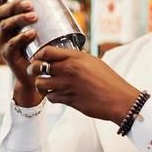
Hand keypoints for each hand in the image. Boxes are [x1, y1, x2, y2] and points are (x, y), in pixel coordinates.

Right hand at [0, 0, 41, 106]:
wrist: (37, 70)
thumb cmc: (38, 41)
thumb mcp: (40, 20)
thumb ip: (45, 2)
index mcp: (4, 18)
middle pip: (0, 12)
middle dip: (14, 5)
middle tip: (30, 4)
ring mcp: (1, 42)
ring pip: (4, 26)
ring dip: (19, 19)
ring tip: (34, 17)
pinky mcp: (8, 55)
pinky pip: (11, 44)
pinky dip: (21, 37)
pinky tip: (32, 33)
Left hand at [28, 45, 142, 124]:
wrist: (119, 99)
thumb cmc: (109, 80)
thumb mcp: (93, 62)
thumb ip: (78, 58)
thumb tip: (66, 55)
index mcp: (75, 57)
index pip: (47, 51)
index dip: (38, 54)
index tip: (37, 58)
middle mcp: (69, 69)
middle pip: (38, 67)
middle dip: (33, 70)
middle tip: (34, 72)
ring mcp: (68, 86)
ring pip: (41, 84)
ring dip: (40, 85)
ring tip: (44, 84)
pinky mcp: (69, 100)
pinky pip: (51, 97)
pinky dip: (51, 96)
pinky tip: (56, 94)